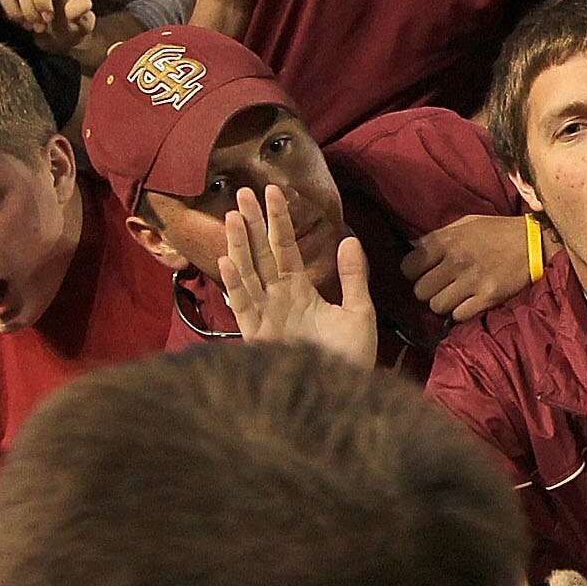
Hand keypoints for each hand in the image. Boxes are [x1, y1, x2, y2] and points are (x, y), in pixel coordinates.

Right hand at [0, 0, 96, 60]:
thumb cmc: (70, 27)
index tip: (48, 19)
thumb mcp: (81, 27)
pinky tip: (21, 21)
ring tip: (31, 26)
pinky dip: (8, 10)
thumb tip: (84, 3)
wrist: (58, 36)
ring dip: (17, 11)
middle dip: (29, 9)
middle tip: (40, 27)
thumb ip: (82, 16)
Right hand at [220, 186, 374, 366]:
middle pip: (261, 254)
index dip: (278, 220)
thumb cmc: (351, 357)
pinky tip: (228, 261)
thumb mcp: (358, 311)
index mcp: (299, 291)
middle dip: (251, 224)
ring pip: (248, 274)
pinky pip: (243, 306)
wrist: (343, 394)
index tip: (271, 191)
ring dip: (239, 246)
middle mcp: (278, 299)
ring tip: (231, 218)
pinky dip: (236, 284)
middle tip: (241, 193)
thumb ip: (352, 276)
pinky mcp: (257, 335)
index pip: (285, 248)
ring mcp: (265, 315)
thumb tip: (350, 239)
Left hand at [402, 214, 533, 321]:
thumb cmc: (498, 232)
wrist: (535, 243)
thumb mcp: (465, 224)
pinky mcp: (488, 297)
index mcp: (446, 241)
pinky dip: (462, 312)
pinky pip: (459, 315)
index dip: (414, 273)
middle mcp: (456, 261)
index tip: (424, 273)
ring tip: (456, 296)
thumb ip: (439, 237)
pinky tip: (470, 302)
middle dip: (428, 291)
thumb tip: (414, 249)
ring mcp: (472, 281)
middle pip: (420, 291)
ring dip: (445, 304)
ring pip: (437, 306)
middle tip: (441, 287)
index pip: (408, 267)